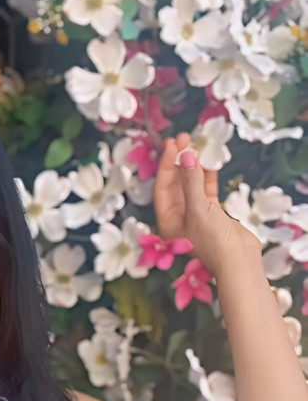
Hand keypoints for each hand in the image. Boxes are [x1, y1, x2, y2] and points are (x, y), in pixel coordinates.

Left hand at [152, 133, 259, 276]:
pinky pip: (206, 190)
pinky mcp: (212, 214)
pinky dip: (207, 176)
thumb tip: (187, 156)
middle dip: (179, 162)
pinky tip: (209, 162)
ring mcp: (195, 215)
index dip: (167, 164)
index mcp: (167, 221)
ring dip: (194, 167)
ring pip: (191, 185)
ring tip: (197, 146)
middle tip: (184, 139)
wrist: (239, 261)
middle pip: (175, 184)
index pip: (163, 187)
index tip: (173, 144)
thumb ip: (191, 182)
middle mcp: (178, 218)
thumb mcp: (199, 209)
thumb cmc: (214, 241)